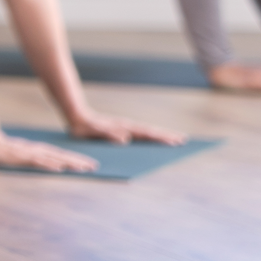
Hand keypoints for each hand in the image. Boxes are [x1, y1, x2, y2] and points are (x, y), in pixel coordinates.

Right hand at [0, 133, 97, 172]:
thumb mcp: (17, 156)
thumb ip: (28, 159)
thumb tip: (39, 163)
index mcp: (37, 150)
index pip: (60, 155)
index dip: (75, 159)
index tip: (89, 164)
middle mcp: (36, 150)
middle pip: (61, 156)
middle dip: (78, 161)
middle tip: (95, 166)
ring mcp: (28, 153)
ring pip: (53, 158)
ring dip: (69, 163)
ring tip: (83, 168)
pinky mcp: (20, 157)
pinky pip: (37, 162)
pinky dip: (49, 165)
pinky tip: (59, 168)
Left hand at [68, 110, 185, 145]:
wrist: (77, 117)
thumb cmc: (84, 126)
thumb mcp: (92, 131)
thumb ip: (107, 134)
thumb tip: (125, 140)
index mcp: (123, 128)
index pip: (146, 134)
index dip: (160, 138)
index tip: (174, 141)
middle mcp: (128, 127)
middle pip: (151, 132)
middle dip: (167, 137)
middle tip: (184, 141)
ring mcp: (127, 128)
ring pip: (148, 132)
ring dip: (161, 136)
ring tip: (176, 141)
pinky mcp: (123, 131)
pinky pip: (141, 135)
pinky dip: (151, 137)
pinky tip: (157, 143)